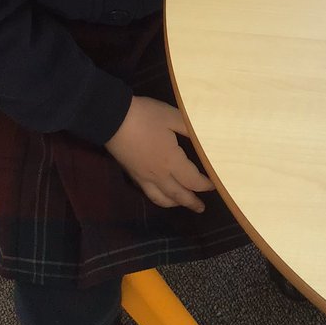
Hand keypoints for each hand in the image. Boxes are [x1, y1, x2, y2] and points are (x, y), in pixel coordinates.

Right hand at [104, 96, 213, 212]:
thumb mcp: (172, 116)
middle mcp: (158, 175)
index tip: (214, 185)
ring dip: (174, 203)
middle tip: (201, 208)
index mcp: (171, 162)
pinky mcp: (132, 174)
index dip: (205, 185)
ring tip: (182, 204)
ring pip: (161, 198)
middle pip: (178, 195)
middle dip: (191, 202)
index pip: (192, 180)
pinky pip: (148, 192)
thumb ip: (190, 128)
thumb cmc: (145, 116)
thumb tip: (206, 138)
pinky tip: (160, 193)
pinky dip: (158, 198)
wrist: (111, 119)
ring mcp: (143, 176)